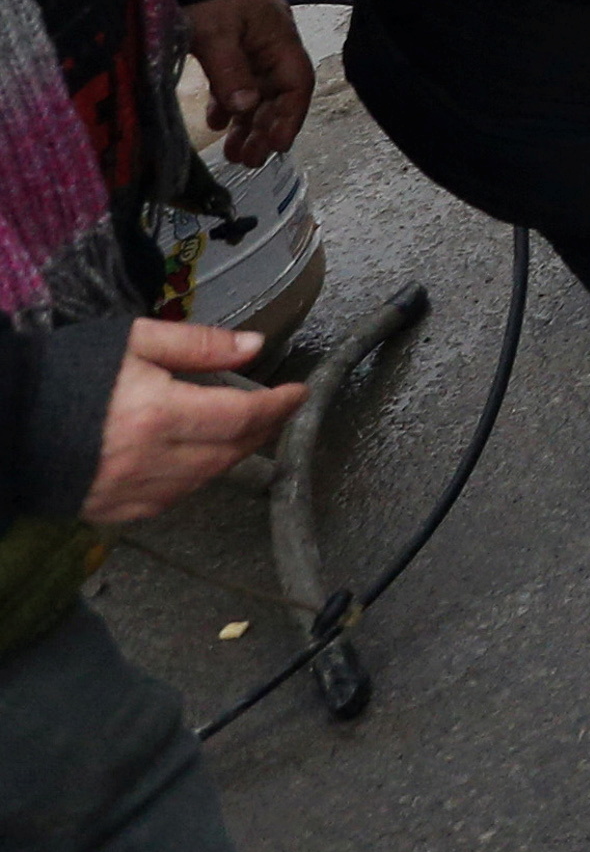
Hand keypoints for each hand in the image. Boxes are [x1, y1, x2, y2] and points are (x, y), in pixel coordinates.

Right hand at [86, 321, 293, 524]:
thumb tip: (254, 347)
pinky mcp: (109, 510)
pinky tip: (196, 459)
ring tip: (242, 430)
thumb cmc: (66, 371)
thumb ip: (198, 345)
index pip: (240, 416)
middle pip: (228, 452)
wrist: (2, 418)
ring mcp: (128, 492)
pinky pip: (169, 501)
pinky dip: (192, 480)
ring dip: (230, 456)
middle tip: (275, 410)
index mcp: (158, 415)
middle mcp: (148, 461)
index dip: (277, 406)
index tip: (298, 393)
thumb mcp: (134, 341)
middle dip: (260, 431)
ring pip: (203, 480)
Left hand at [183, 0, 312, 168]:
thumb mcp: (216, 34)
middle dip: (266, 129)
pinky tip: (218, 123)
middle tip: (248, 159)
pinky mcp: (231, 48)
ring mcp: (252, 48)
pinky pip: (238, 84)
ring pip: (258, 94)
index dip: (289, 117)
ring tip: (235, 152)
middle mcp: (271, 47)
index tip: (275, 146)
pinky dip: (231, 106)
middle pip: (278, 95)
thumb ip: (230, 72)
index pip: (296, 85)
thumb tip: (245, 110)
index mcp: (279, 40)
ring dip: (248, 123)